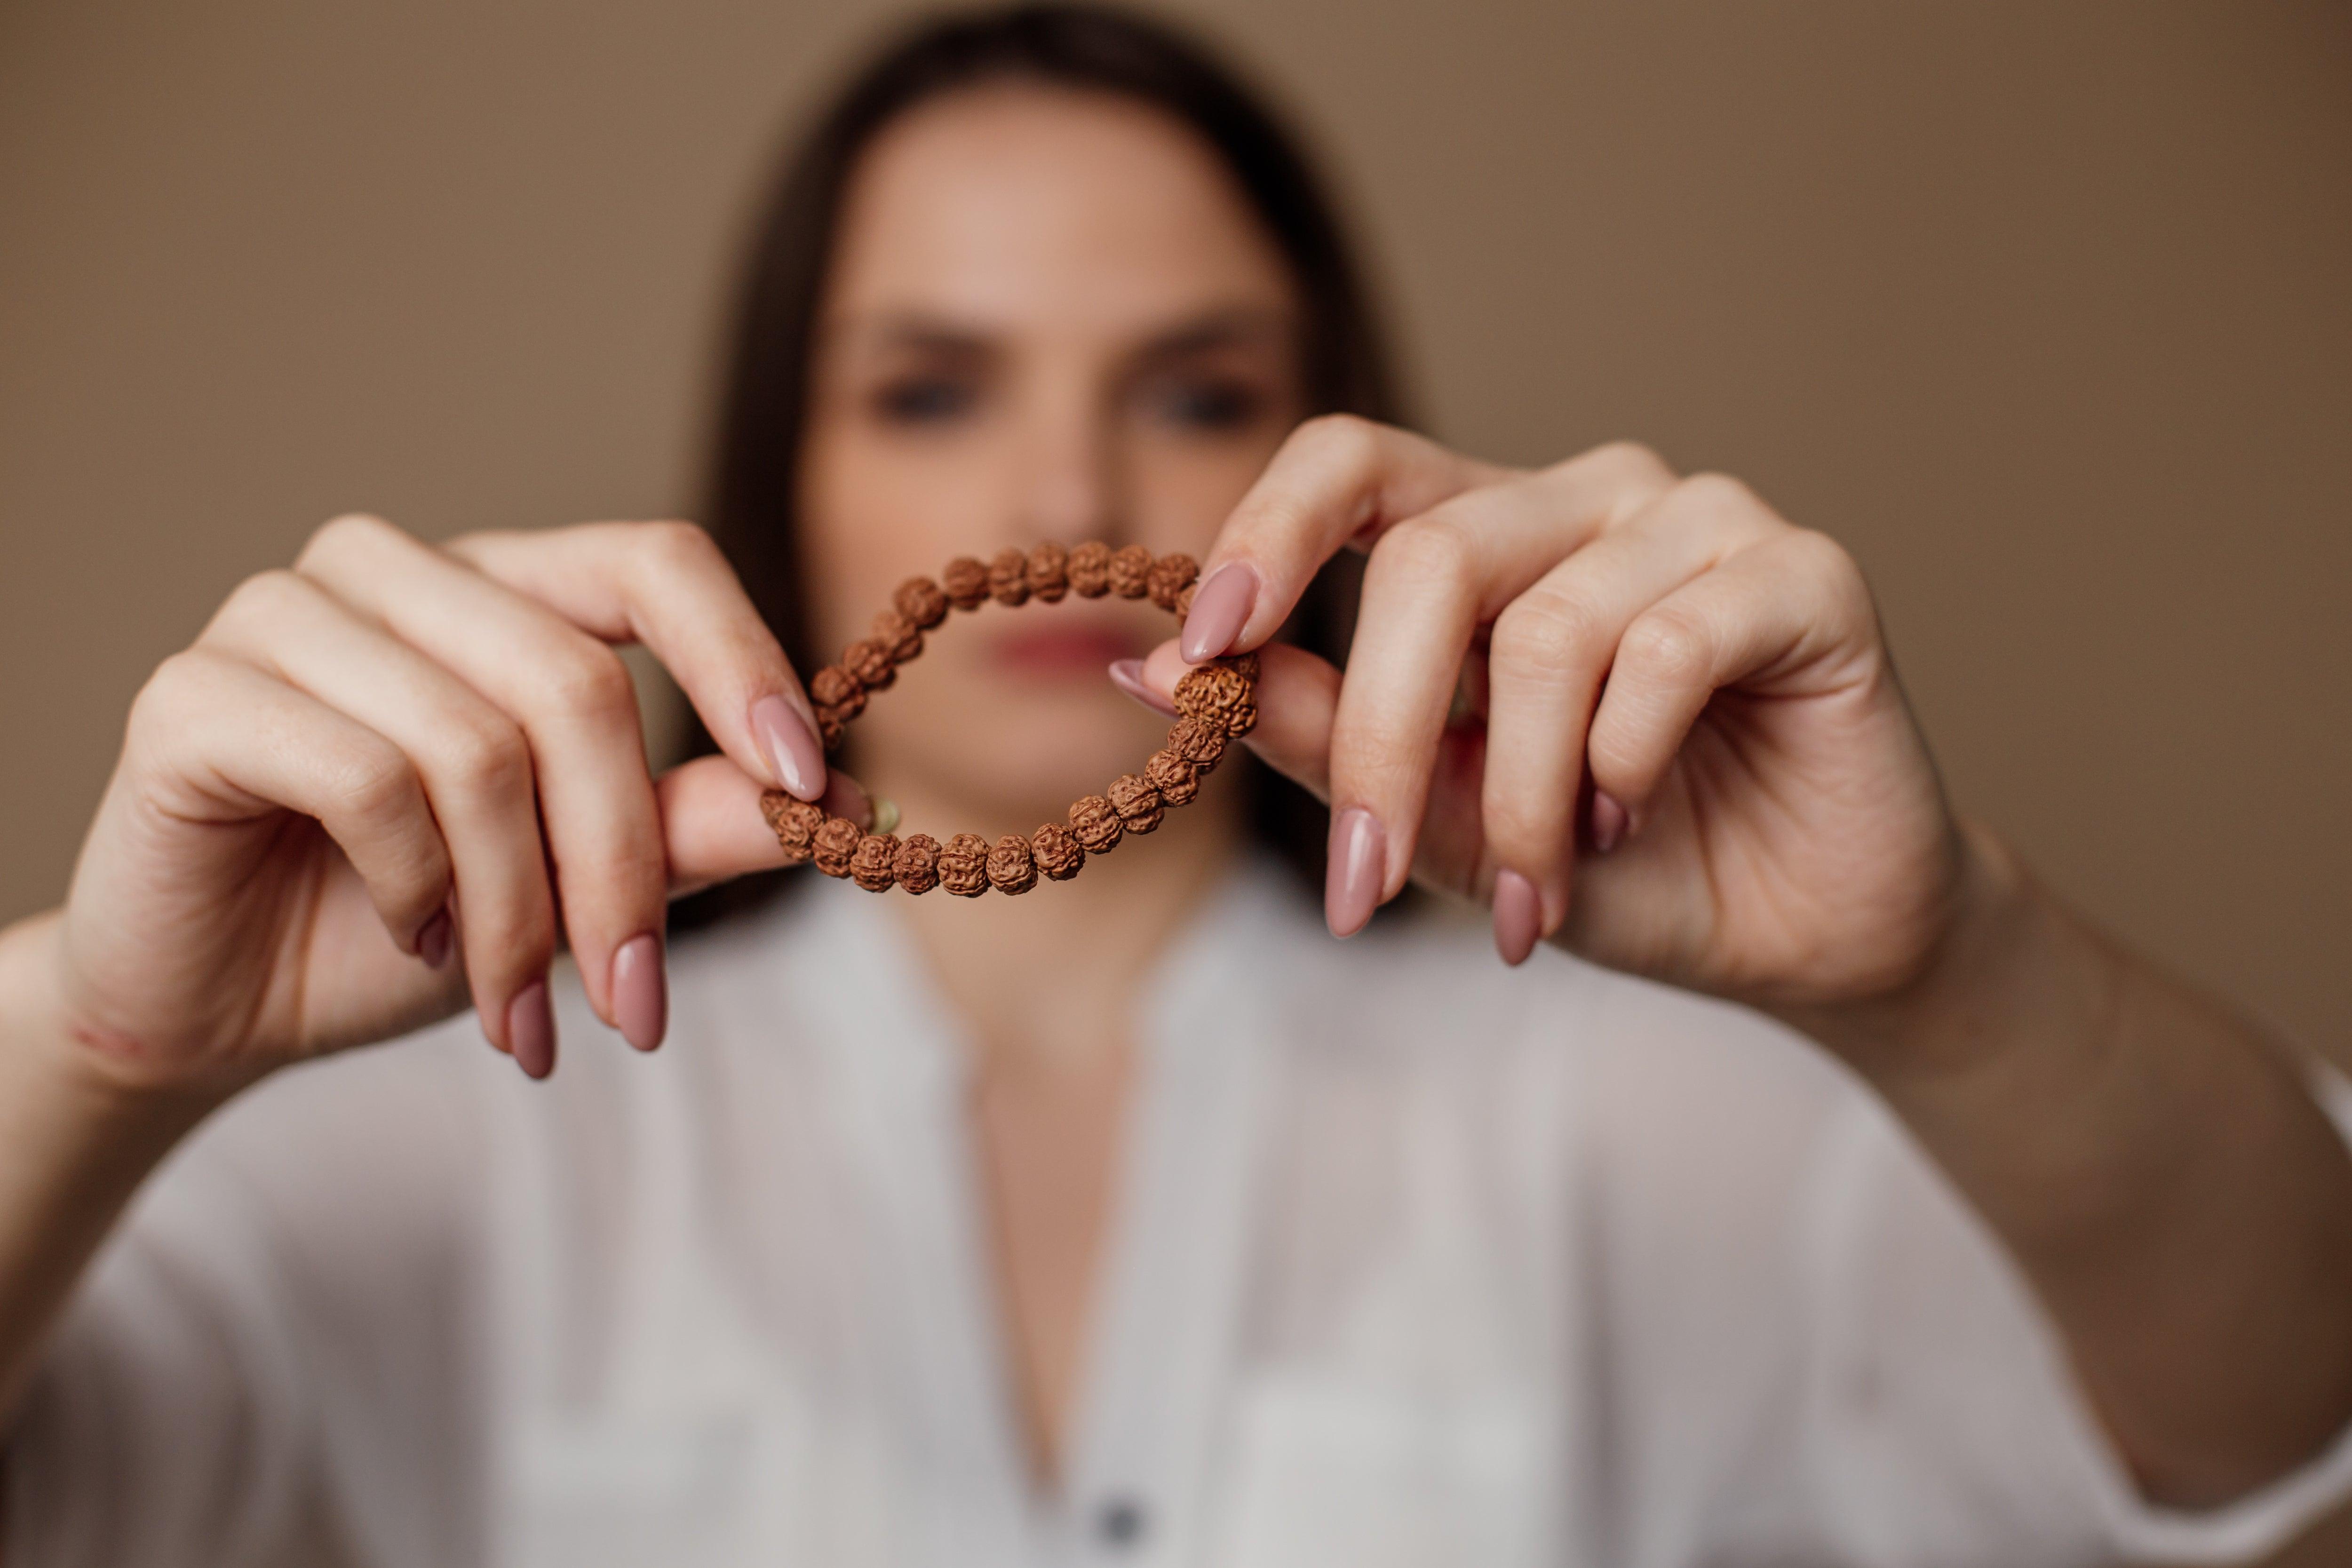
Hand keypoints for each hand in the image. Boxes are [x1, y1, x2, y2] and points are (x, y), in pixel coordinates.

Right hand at [44, 515, 830, 1089]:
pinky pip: (362, 778)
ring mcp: (282, 616)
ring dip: (514, 910)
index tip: (810, 786)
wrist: (224, 1006)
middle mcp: (394, 572)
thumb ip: (695, 828)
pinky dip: (409, 885)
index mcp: (499, 586)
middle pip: (578, 684)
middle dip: (622, 869)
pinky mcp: (192, 694)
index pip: (656, 561)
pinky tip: (401, 931)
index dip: (743, 662)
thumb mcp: (577, 883)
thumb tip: (846, 804)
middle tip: (636, 1005)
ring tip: (505, 1000)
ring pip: (476, 746)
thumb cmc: (409, 925)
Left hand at [1149, 417, 1965, 1007]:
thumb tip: (1155, 672)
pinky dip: (1622, 763)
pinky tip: (1631, 823)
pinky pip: (1665, 645)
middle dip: (1382, 745)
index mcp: (1493, 531)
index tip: (1200, 650)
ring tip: (1546, 887)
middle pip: (1432, 561)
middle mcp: (1591, 497)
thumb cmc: (1615, 867)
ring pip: (1547, 628)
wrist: (1796, 937)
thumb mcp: (1438, 816)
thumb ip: (1311, 736)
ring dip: (1522, 796)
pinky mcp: (1805, 573)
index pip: (1352, 460)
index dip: (1265, 531)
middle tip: (1367, 884)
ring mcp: (1702, 521)